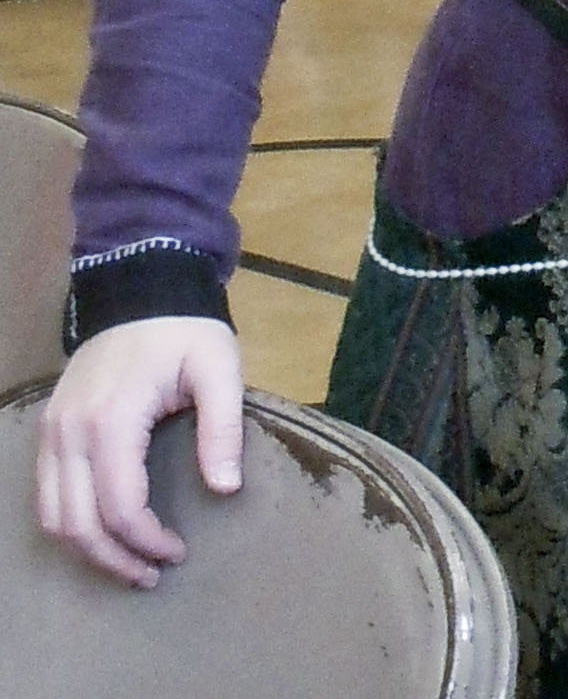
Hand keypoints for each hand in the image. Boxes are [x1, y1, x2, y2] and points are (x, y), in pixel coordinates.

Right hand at [36, 318, 243, 584]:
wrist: (141, 287)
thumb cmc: (184, 329)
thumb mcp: (219, 367)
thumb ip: (223, 428)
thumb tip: (226, 489)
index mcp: (112, 419)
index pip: (120, 507)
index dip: (147, 541)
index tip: (178, 552)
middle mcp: (70, 432)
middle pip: (78, 524)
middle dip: (115, 560)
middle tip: (152, 575)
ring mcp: (53, 431)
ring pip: (53, 517)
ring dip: (88, 549)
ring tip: (129, 562)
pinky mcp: (49, 428)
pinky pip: (46, 494)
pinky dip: (70, 523)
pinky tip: (103, 531)